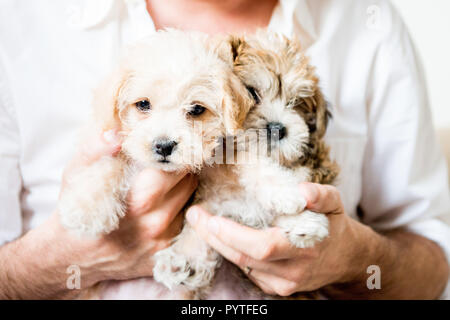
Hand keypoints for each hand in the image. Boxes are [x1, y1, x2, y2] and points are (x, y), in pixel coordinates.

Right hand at [23, 129, 196, 295]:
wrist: (70, 256)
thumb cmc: (75, 210)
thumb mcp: (75, 175)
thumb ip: (94, 150)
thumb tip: (117, 134)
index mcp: (137, 201)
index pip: (174, 170)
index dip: (174, 156)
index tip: (169, 149)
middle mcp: (154, 224)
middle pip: (188, 183)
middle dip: (180, 169)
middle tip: (168, 163)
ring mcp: (161, 241)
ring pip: (189, 202)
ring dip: (181, 189)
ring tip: (163, 184)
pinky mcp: (163, 253)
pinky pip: (183, 223)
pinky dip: (176, 211)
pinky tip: (160, 206)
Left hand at [185, 183, 363, 295]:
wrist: (345, 259)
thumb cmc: (334, 225)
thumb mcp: (334, 203)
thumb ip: (320, 195)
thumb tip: (302, 191)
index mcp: (305, 247)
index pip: (262, 247)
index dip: (234, 235)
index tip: (210, 217)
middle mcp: (292, 271)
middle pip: (244, 257)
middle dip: (214, 237)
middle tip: (195, 215)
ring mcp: (284, 283)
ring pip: (241, 264)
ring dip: (218, 244)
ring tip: (201, 222)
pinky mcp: (277, 288)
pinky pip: (247, 270)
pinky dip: (232, 252)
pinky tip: (221, 236)